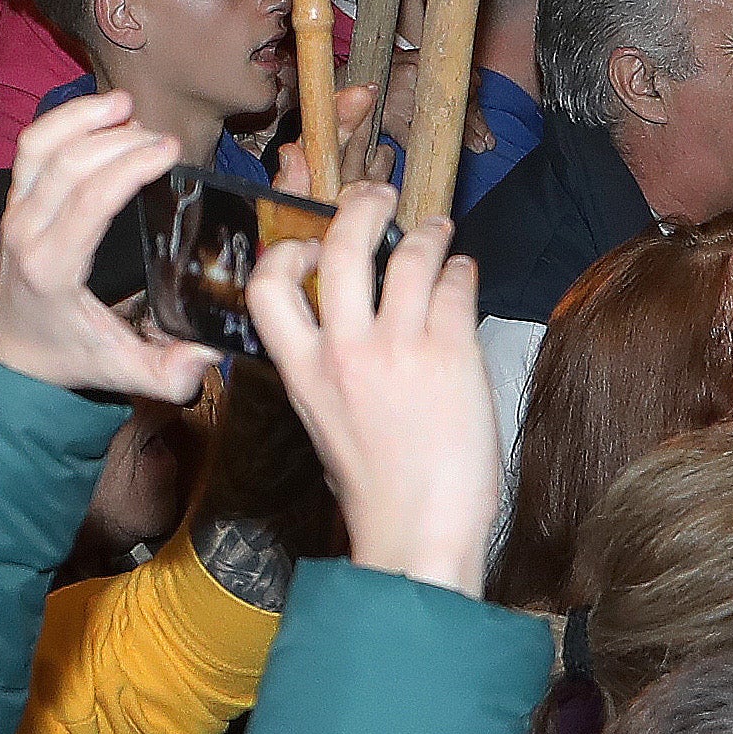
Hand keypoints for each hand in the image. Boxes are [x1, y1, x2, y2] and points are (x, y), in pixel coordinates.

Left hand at [0, 92, 217, 404]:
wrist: (13, 354)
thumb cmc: (69, 356)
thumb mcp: (122, 373)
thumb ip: (169, 374)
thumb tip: (210, 353)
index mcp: (52, 267)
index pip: (89, 199)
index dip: (130, 165)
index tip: (171, 150)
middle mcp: (26, 231)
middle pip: (68, 163)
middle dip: (119, 140)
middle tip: (165, 139)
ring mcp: (14, 211)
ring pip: (41, 144)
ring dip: (84, 117)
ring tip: (128, 107)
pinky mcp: (14, 199)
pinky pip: (32, 146)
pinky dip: (63, 120)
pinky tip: (102, 112)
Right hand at [235, 177, 498, 589]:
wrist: (417, 535)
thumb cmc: (376, 492)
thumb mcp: (325, 425)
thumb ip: (328, 371)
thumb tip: (354, 328)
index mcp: (303, 372)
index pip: (269, 286)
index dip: (287, 251)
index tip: (310, 244)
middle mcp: (345, 351)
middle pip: (342, 245)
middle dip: (362, 207)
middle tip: (379, 198)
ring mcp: (399, 348)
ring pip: (409, 254)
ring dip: (427, 232)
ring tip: (438, 231)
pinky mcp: (452, 354)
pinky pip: (456, 286)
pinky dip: (461, 271)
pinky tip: (464, 274)